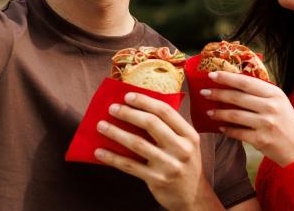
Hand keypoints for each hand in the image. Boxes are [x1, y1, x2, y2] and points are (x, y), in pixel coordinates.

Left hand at [94, 92, 218, 210]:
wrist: (193, 197)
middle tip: (112, 108)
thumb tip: (138, 109)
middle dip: (128, 113)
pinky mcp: (157, 179)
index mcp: (188, 135)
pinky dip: (113, 158)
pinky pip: (130, 165)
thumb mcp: (186, 143)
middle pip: (151, 124)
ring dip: (116, 133)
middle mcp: (181, 148)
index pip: (165, 111)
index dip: (145, 101)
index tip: (127, 96)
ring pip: (137, 144)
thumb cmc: (185, 164)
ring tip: (101, 126)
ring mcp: (169, 165)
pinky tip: (100, 152)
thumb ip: (169, 128)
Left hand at [204, 72, 293, 166]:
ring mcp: (266, 124)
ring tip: (208, 112)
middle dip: (217, 93)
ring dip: (218, 113)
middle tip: (204, 92)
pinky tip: (220, 127)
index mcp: (275, 94)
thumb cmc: (287, 124)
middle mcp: (271, 107)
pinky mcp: (261, 140)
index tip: (212, 74)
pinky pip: (238, 132)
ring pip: (235, 115)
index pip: (246, 82)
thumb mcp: (280, 102)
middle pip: (237, 97)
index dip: (227, 77)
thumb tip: (234, 82)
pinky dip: (227, 130)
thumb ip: (261, 93)